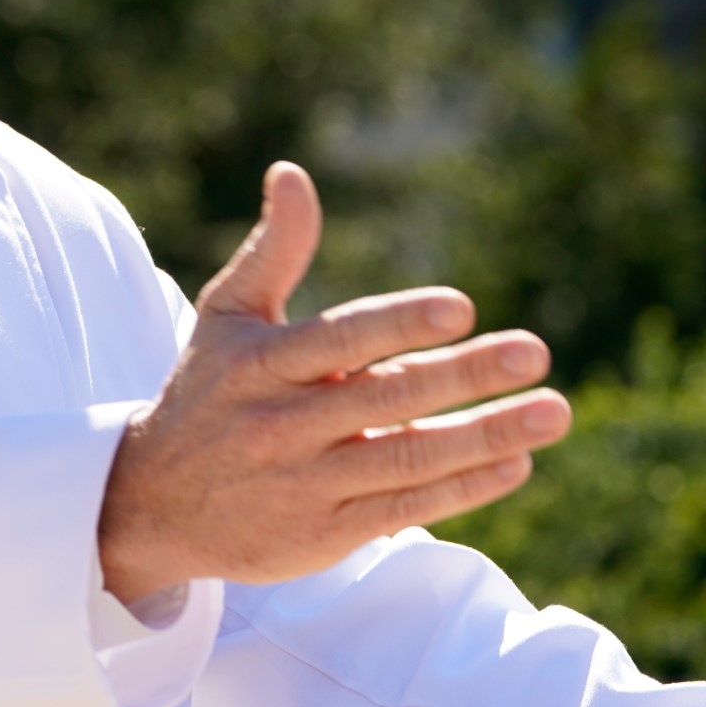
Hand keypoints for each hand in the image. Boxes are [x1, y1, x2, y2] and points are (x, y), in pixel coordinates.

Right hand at [97, 161, 568, 601]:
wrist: (153, 504)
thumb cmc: (207, 392)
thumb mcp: (225, 316)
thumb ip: (273, 249)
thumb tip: (293, 172)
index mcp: (262, 365)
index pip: (341, 340)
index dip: (400, 324)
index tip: (462, 308)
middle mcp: (283, 425)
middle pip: (387, 399)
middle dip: (466, 375)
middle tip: (535, 351)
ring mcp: (306, 484)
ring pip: (408, 460)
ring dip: (486, 436)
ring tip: (552, 412)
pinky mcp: (323, 535)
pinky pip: (404, 509)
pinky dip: (462, 489)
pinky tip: (514, 462)